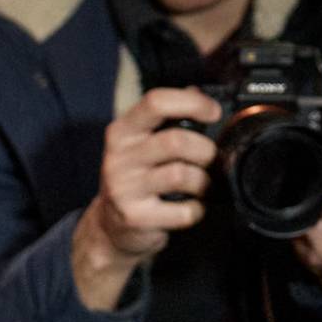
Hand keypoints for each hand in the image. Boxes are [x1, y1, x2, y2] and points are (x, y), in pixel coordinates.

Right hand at [73, 88, 217, 309]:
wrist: (109, 227)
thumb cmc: (134, 179)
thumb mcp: (140, 143)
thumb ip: (166, 118)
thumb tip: (198, 94)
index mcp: (122, 132)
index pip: (156, 102)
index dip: (192, 103)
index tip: (213, 113)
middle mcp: (119, 158)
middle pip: (176, 142)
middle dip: (205, 151)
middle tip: (211, 160)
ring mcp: (125, 189)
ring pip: (182, 175)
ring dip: (204, 181)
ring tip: (203, 185)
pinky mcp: (136, 218)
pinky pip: (184, 211)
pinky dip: (197, 209)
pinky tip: (190, 207)